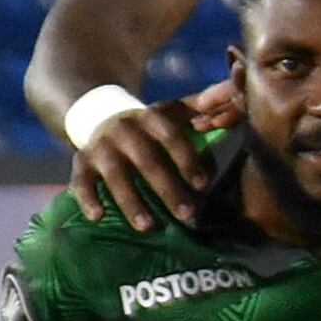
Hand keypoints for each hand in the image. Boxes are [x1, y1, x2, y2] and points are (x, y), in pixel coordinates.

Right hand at [67, 79, 228, 228]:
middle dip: (167, 188)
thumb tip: (239, 93)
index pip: (171, 136)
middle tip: (187, 215)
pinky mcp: (82, 161)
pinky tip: (97, 217)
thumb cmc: (150, 123)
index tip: (202, 184)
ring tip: (148, 227)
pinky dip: (87, 198)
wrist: (99, 115)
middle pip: (147, 160)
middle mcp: (124, 130)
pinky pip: (80, 180)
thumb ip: (202, 108)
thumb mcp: (172, 111)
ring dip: (131, 201)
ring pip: (115, 174)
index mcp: (151, 118)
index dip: (186, 158)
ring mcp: (101, 146)